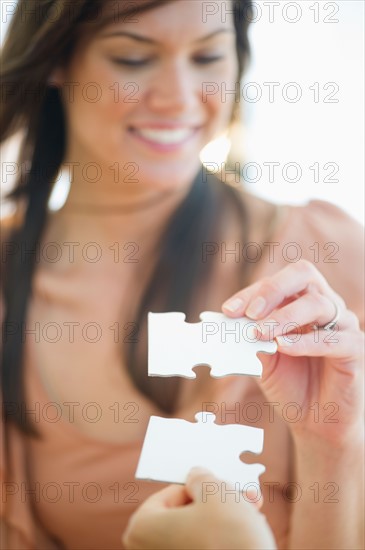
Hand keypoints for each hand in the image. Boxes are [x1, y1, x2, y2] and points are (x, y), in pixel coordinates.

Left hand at [122, 468, 275, 549]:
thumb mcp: (216, 492)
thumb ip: (201, 478)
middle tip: (244, 497)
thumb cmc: (227, 539)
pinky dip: (223, 539)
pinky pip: (204, 547)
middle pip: (186, 514)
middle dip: (218, 503)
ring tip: (252, 514)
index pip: (171, 494)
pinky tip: (247, 532)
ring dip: (226, 518)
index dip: (200, 486)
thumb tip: (196, 477)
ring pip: (198, 532)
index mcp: (142, 527)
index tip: (219, 485)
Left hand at [222, 260, 363, 446]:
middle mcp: (324, 305)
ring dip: (284, 317)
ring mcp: (343, 324)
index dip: (252, 292)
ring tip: (261, 333)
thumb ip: (249, 338)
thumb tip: (228, 322)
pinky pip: (333, 338)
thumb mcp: (262, 358)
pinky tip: (283, 347)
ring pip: (317, 304)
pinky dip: (305, 342)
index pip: (278, 282)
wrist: (315, 421)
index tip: (229, 311)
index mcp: (300, 301)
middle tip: (251, 313)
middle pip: (304, 275)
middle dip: (273, 289)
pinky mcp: (355, 348)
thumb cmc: (290, 384)